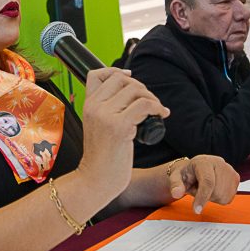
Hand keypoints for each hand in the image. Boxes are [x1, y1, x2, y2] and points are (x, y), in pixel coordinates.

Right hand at [79, 68, 168, 193]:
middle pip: (121, 79)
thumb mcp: (98, 128)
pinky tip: (162, 115)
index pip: (96, 74)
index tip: (130, 78)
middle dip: (140, 87)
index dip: (115, 71)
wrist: (95, 179)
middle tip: (149, 102)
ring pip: (135, 90)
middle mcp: (94, 106)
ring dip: (152, 98)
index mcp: (87, 105)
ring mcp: (105, 115)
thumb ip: (107, 111)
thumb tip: (130, 95)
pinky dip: (157, 107)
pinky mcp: (119, 126)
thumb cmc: (102, 157)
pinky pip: (144, 105)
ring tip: (157, 110)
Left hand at [168, 155, 238, 213]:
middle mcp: (219, 163)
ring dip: (212, 198)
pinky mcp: (236, 177)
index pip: (208, 182)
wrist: (197, 168)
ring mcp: (230, 170)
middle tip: (197, 189)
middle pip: (216, 192)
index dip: (202, 198)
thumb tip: (176, 193)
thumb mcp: (176, 177)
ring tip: (205, 188)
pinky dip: (220, 198)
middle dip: (204, 197)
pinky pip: (229, 198)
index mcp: (204, 162)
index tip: (196, 210)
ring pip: (223, 196)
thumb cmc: (187, 173)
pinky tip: (214, 189)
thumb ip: (175, 185)